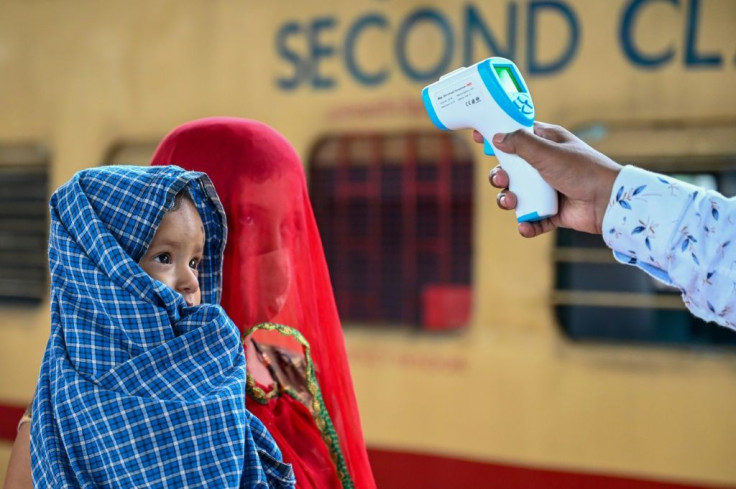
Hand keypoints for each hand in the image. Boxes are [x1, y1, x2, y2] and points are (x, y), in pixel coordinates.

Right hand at [475, 122, 621, 237]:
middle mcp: (544, 165)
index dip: (497, 136)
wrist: (608, 202)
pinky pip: (531, 219)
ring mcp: (547, 189)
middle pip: (510, 169)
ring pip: (516, 194)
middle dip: (500, 176)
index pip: (516, 135)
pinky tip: (526, 226)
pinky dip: (526, 224)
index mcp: (546, 143)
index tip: (479, 138)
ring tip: (512, 203)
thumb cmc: (582, 170)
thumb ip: (520, 143)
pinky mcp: (552, 212)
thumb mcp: (548, 151)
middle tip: (502, 179)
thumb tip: (496, 138)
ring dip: (508, 200)